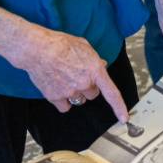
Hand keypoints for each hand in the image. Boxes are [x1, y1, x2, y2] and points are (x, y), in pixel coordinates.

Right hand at [11, 25, 128, 120]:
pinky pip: (65, 106)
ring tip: (64, 77)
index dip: (119, 107)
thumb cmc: (60, 44)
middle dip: (88, 87)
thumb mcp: (84, 46)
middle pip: (92, 94)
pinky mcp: (55, 98)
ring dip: (75, 93)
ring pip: (79, 100)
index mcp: (95, 70)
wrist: (38, 49)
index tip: (124, 118)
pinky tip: (57, 86)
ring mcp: (70, 92)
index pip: (111, 93)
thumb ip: (95, 59)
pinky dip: (62, 100)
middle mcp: (84, 84)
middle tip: (77, 75)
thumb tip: (101, 66)